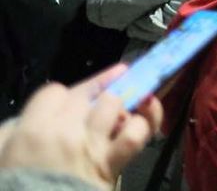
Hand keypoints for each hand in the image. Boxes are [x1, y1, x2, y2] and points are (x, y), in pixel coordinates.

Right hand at [0, 64, 162, 189]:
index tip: (75, 99)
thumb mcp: (4, 156)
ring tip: (115, 118)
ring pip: (113, 104)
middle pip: (88, 95)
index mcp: (32, 130)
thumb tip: (25, 121)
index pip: (54, 92)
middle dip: (95, 98)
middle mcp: (64, 131)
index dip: (66, 95)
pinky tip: (144, 114)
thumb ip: (12, 133)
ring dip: (118, 107)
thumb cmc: (19, 187)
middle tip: (97, 110)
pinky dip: (147, 120)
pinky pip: (136, 133)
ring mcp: (90, 145)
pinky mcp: (111, 162)